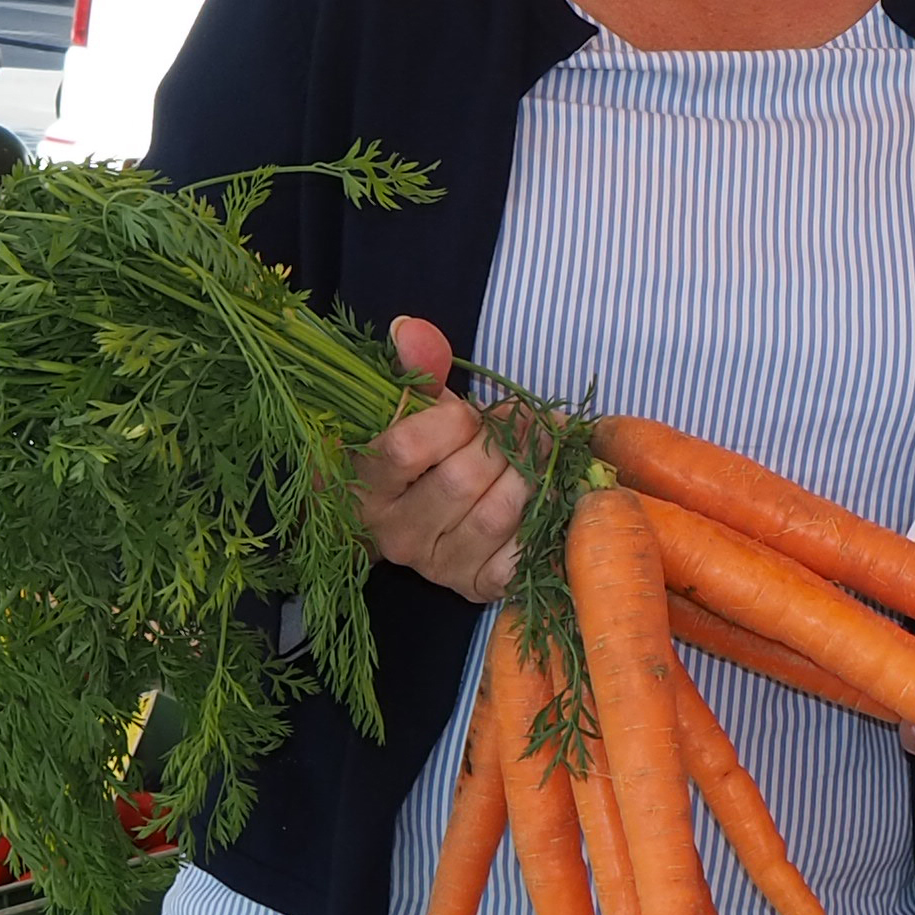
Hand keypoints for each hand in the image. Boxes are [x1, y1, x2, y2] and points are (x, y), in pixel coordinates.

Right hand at [349, 315, 525, 602]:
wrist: (439, 520)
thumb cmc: (429, 455)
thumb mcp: (418, 410)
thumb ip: (417, 370)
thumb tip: (411, 328)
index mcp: (366, 486)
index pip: (404, 447)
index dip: (450, 419)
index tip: (469, 413)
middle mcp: (394, 534)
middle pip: (460, 478)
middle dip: (504, 440)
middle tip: (524, 422)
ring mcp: (437, 566)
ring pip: (498, 511)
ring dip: (533, 471)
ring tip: (541, 450)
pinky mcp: (479, 585)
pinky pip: (523, 550)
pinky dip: (546, 513)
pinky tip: (548, 490)